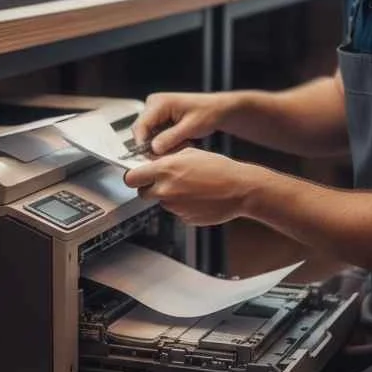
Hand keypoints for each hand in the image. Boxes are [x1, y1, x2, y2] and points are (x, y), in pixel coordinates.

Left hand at [122, 148, 255, 226]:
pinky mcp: (185, 218)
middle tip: (163, 182)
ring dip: (169, 196)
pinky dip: (183, 205)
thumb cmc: (220, 169)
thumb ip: (168, 158)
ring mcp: (175, 207)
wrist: (240, 189)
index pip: (131, 178)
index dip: (133, 177)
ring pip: (161, 202)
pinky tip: (197, 197)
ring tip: (190, 187)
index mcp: (165, 170)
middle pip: (142, 193)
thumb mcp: (190, 152)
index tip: (137, 176)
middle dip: (149, 187)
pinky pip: (176, 211)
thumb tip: (154, 161)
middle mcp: (166, 190)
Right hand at [131, 92, 232, 155]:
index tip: (149, 157)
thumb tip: (153, 149)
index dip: (142, 144)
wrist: (217, 109)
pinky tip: (177, 141)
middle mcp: (153, 103)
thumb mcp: (190, 127)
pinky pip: (153, 133)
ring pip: (147, 134)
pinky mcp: (158, 116)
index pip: (141, 126)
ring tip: (179, 144)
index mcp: (159, 102)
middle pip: (141, 130)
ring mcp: (154, 109)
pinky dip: (163, 141)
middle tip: (169, 153)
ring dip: (159, 144)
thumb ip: (170, 138)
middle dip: (152, 145)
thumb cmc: (207, 112)